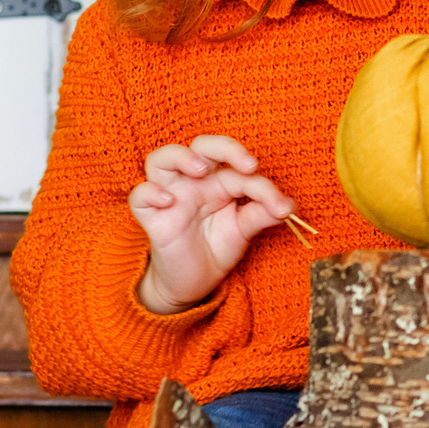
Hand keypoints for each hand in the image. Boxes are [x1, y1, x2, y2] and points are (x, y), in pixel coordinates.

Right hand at [129, 135, 295, 313]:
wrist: (192, 282)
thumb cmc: (216, 246)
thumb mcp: (244, 230)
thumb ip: (262, 214)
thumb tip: (289, 205)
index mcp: (218, 180)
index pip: (238, 169)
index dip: (262, 184)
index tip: (281, 207)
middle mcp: (193, 182)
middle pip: (200, 145)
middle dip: (224, 146)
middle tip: (247, 165)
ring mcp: (169, 195)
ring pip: (160, 159)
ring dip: (180, 157)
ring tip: (200, 169)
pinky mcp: (150, 216)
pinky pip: (139, 196)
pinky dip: (150, 192)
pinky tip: (169, 201)